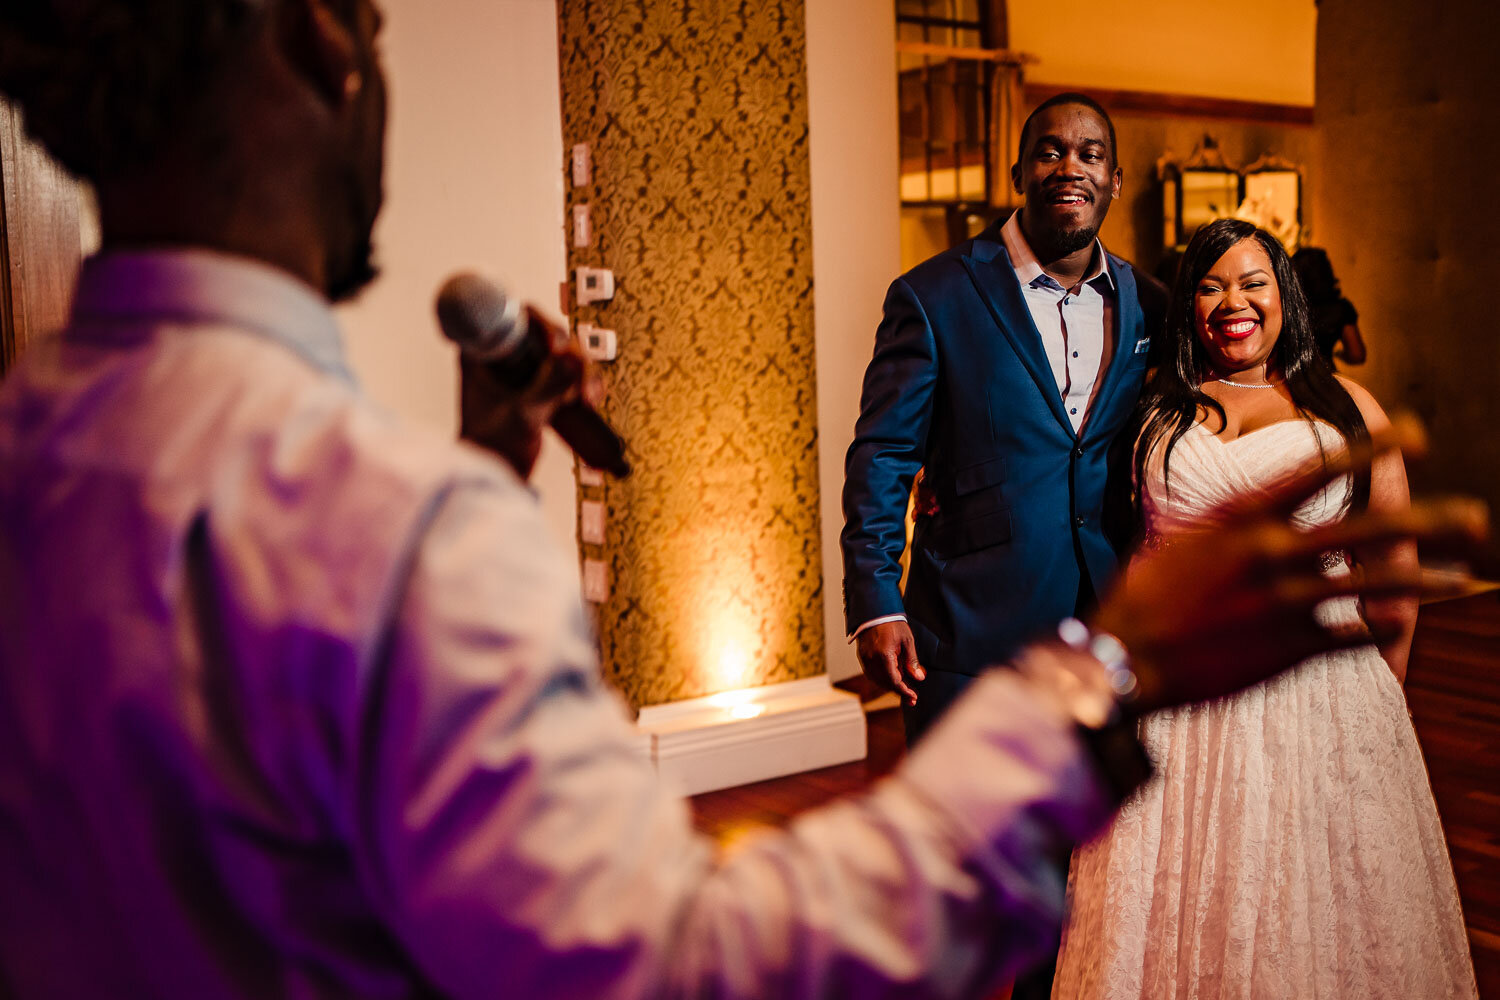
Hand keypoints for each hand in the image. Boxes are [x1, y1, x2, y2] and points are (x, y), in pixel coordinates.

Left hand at [459, 306, 602, 479]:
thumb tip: (574, 359)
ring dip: (582, 371)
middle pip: (546, 332)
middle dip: (570, 352)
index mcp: (483, 353)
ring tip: (585, 398)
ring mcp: (525, 371)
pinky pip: (570, 374)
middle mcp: (504, 356)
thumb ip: (548, 386)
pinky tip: (589, 401)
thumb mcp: (523, 416)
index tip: (555, 349)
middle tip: (577, 373)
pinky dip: (584, 383)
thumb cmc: (492, 449)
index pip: (514, 316)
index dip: (541, 325)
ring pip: (563, 353)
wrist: (496, 477)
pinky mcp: (542, 387)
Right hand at [855, 621, 924, 705]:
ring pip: (877, 681)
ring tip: (903, 686)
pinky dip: (881, 679)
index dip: (904, 691)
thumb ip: (912, 661)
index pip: (894, 681)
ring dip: (890, 685)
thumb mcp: (907, 641)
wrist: (875, 611)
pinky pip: (871, 673)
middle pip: (885, 683)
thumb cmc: (892, 623)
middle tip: (911, 696)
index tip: (913, 697)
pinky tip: (891, 677)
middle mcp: (872, 660)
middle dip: (899, 691)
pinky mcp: (862, 656)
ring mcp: (865, 658)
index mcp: (884, 656)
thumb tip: (919, 677)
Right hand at [1094, 420, 1486, 716]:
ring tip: (1463, 579)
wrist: (1125, 657)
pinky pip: (1353, 636)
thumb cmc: (1141, 595)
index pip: (1319, 471)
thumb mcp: (1180, 542)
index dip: (1373, 448)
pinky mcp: (1290, 648)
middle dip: (1429, 521)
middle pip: (1369, 530)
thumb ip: (1229, 529)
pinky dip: (1375, 632)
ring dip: (1426, 583)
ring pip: (1377, 587)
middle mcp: (1271, 552)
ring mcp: (1285, 601)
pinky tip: (1394, 629)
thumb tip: (1260, 522)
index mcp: (1242, 517)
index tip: (1418, 432)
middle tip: (1476, 517)